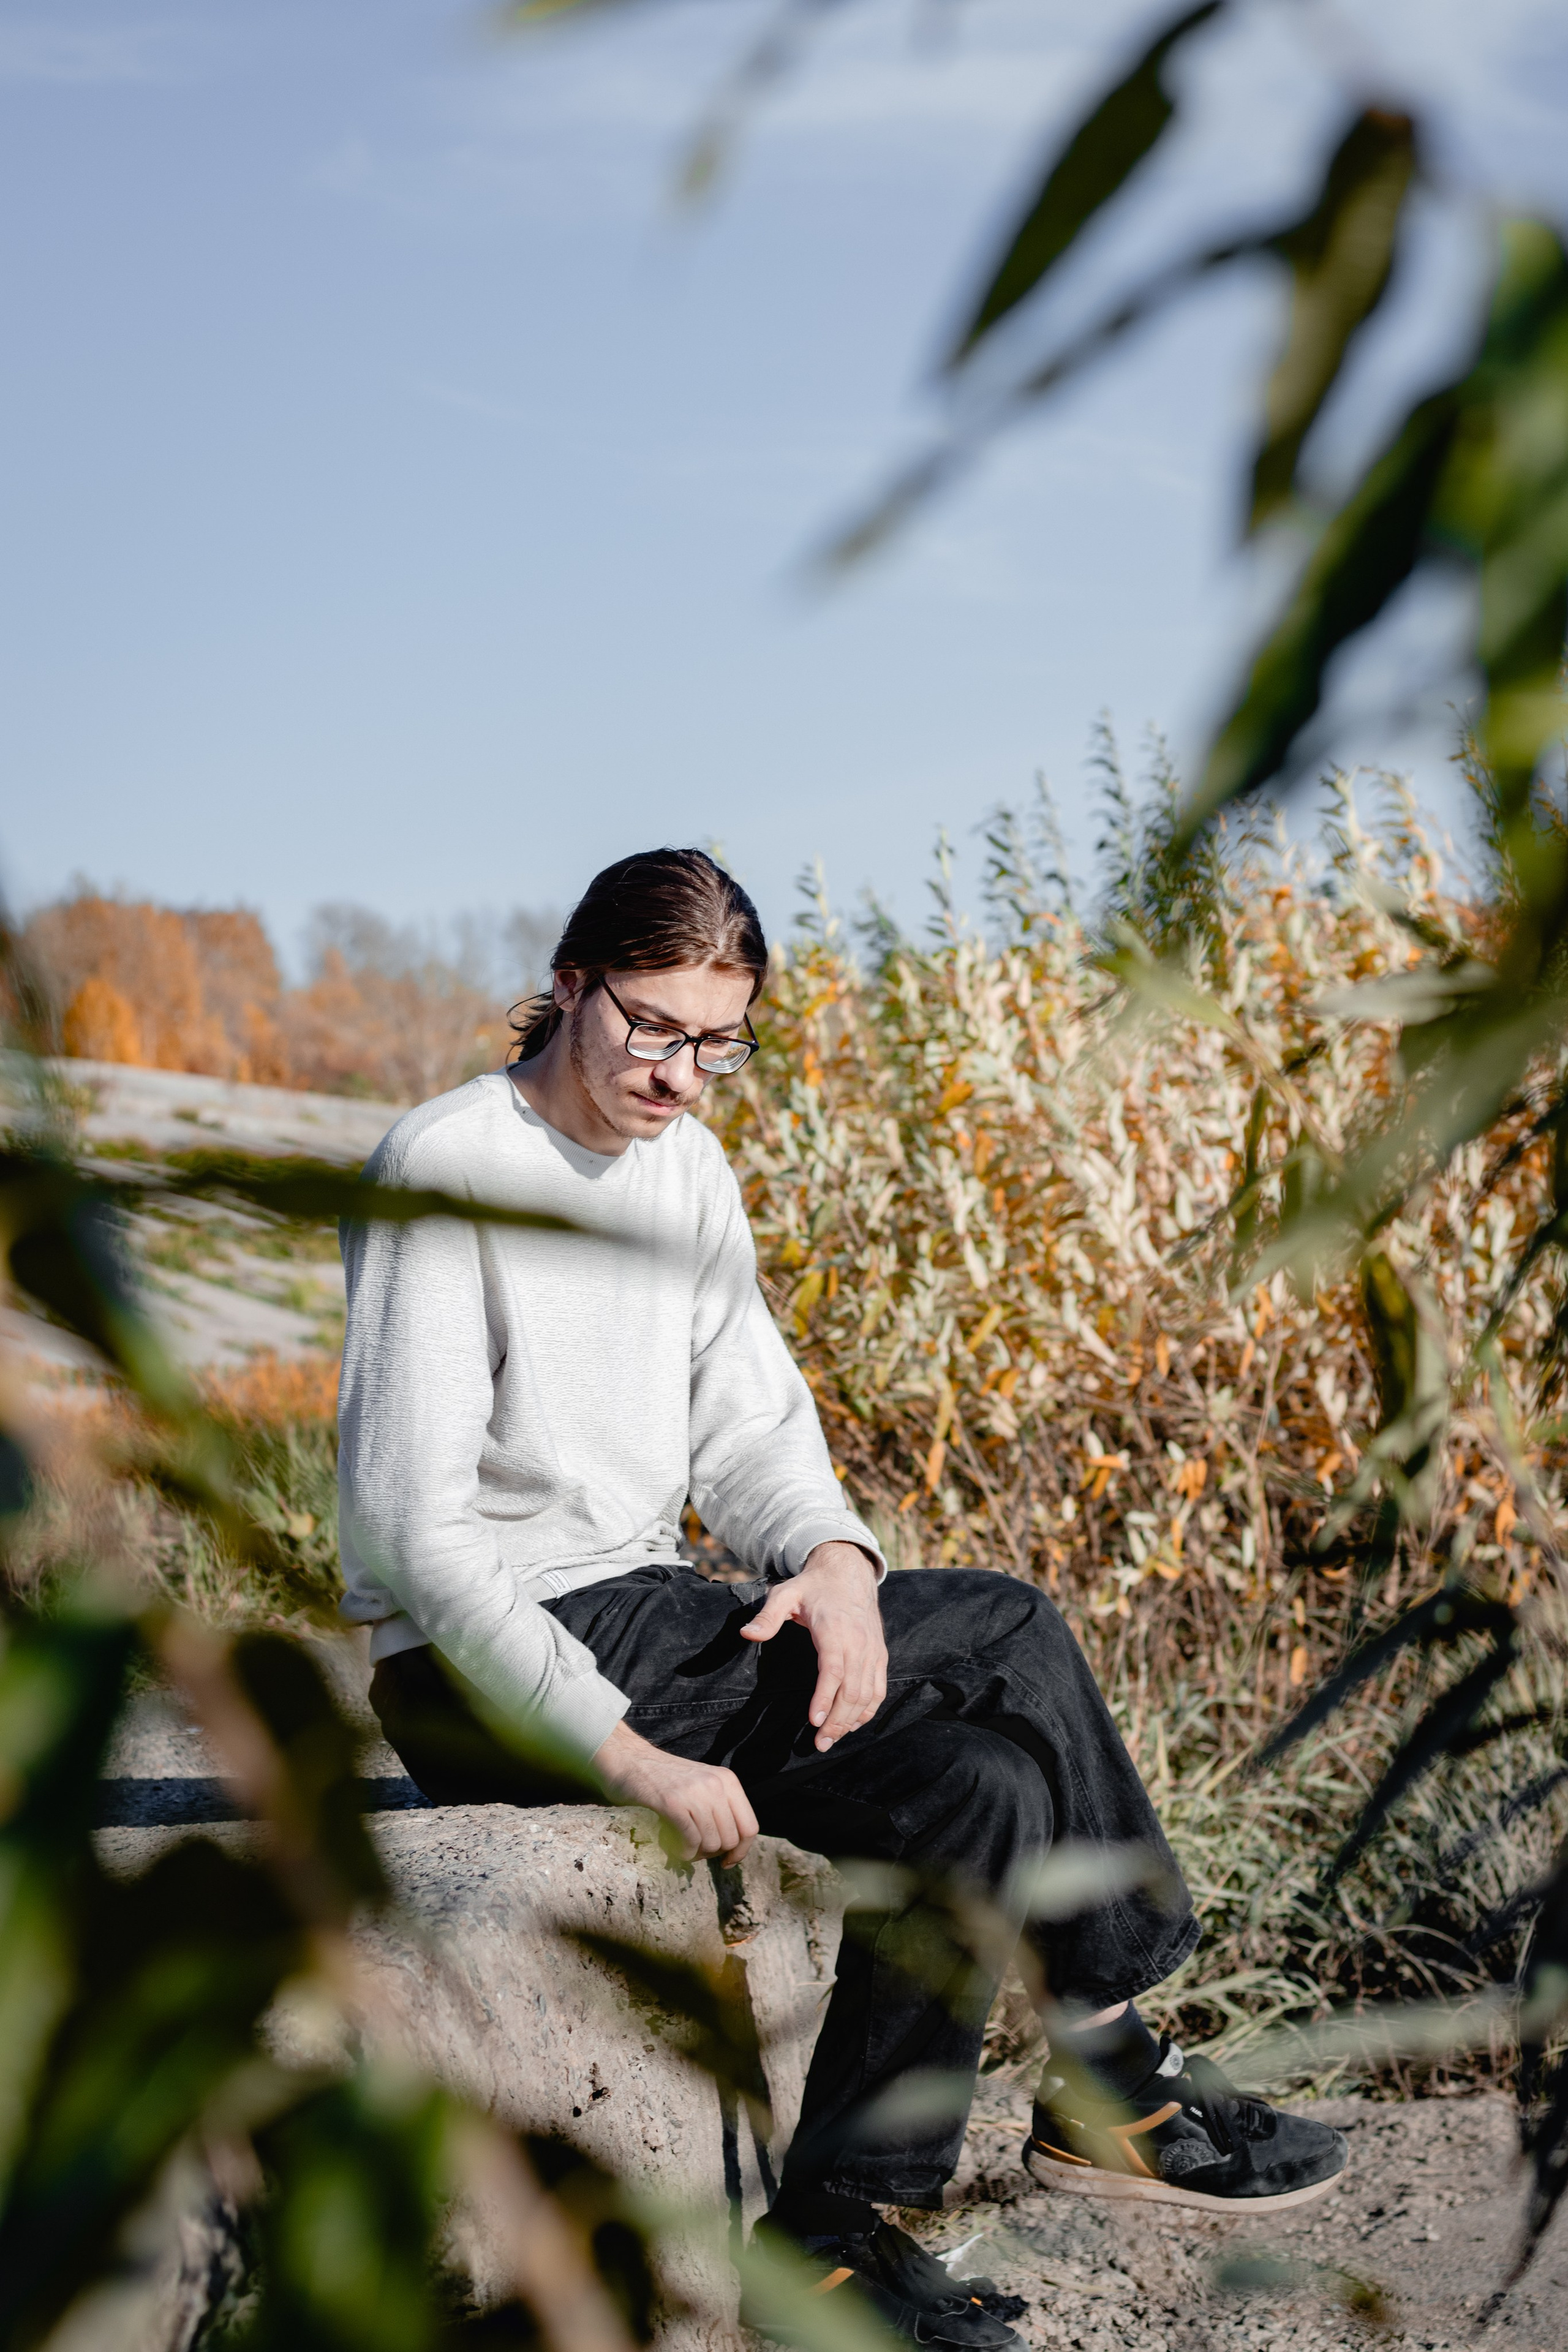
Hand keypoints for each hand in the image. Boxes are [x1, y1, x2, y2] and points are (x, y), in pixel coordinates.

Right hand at [593, 1719, 758, 1863]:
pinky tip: (671, 1846)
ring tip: (679, 1844)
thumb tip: (732, 1850)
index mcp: (727, 1781)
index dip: (740, 1851)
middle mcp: (716, 1784)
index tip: (726, 1862)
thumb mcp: (701, 1786)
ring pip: (712, 1843)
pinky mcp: (672, 1802)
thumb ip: (719, 1809)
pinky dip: (682, 1851)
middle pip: (730, 1840)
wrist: (627, 1759)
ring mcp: (694, 1792)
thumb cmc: (663, 1780)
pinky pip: (690, 1841)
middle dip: (712, 1853)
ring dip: (695, 1853)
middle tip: (692, 1848)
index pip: (750, 1827)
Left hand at [740, 1540, 885, 1752]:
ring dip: (851, 1721)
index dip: (825, 1697)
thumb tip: (746, 1634)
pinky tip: (852, 1724)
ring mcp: (872, 1650)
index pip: (833, 1669)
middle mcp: (859, 1642)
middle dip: (837, 1720)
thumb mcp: (785, 1593)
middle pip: (852, 1689)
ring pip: (867, 1694)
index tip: (814, 1721)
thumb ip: (767, 1616)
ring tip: (831, 1739)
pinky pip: (879, 1688)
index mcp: (835, 1630)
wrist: (848, 1571)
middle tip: (819, 1743)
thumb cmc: (814, 1586)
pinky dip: (868, 1710)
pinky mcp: (879, 1655)